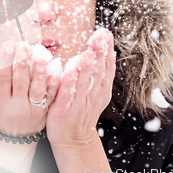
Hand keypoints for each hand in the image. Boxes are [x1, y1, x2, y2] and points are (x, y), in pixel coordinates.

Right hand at [0, 41, 59, 136]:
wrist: (15, 137)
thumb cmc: (0, 112)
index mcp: (0, 101)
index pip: (2, 78)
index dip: (5, 61)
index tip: (9, 44)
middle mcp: (16, 106)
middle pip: (20, 82)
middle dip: (22, 64)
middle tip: (24, 47)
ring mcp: (32, 109)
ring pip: (36, 90)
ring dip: (39, 74)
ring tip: (40, 59)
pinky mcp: (45, 111)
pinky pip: (50, 98)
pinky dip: (53, 86)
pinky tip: (55, 74)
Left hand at [46, 28, 115, 145]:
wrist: (73, 139)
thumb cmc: (81, 110)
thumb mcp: (94, 90)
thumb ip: (97, 72)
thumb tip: (104, 49)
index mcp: (100, 88)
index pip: (106, 66)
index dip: (106, 49)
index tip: (105, 32)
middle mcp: (93, 94)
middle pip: (98, 72)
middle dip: (99, 53)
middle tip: (99, 36)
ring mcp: (80, 103)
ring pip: (85, 83)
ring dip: (87, 67)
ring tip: (88, 53)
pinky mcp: (65, 110)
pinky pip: (68, 95)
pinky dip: (69, 84)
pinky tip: (70, 72)